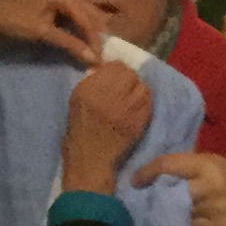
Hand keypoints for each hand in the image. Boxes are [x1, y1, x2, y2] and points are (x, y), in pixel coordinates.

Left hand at [0, 0, 105, 65]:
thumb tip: (94, 59)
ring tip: (92, 48)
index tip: (100, 59)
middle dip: (95, 35)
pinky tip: (80, 38)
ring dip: (88, 31)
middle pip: (88, 13)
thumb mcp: (43, 33)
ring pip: (82, 13)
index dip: (95, 40)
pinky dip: (78, 26)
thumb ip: (70, 44)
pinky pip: (72, 12)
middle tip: (100, 54)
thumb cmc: (14, 21)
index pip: (87, 19)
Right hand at [59, 63, 151, 191]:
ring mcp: (126, 111)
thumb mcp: (77, 98)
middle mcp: (108, 98)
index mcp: (90, 90)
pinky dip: (145, 102)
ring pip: (143, 89)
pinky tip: (138, 106)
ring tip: (133, 96)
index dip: (118, 69)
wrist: (90, 158)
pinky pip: (148, 104)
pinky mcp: (137, 123)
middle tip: (126, 85)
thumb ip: (92, 81)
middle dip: (129, 78)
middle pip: (131, 76)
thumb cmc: (80, 128)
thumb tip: (107, 68)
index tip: (116, 75)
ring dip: (139, 90)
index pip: (115, 67)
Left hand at [135, 149, 225, 225]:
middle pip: (172, 192)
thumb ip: (189, 167)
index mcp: (208, 164)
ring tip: (152, 214)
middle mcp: (211, 185)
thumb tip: (155, 173)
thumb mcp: (215, 163)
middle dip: (154, 197)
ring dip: (163, 214)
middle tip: (142, 201)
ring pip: (179, 213)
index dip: (148, 172)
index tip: (134, 181)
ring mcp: (215, 209)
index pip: (170, 165)